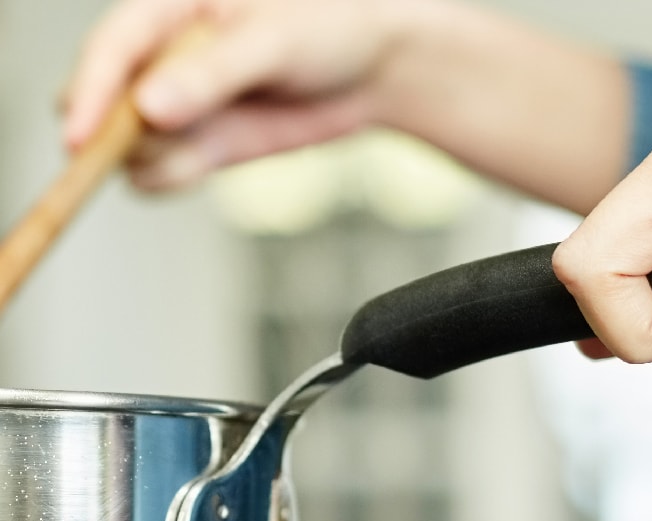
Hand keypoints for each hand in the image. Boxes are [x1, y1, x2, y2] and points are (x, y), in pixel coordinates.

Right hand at [62, 0, 419, 189]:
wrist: (377, 66)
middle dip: (116, 134)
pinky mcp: (202, 143)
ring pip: (129, 147)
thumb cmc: (330, 27)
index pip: (110, 49)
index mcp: (168, 9)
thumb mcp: (273, 41)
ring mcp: (178, 104)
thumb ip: (212, 74)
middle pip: (103, 105)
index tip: (80, 138)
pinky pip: (160, 173)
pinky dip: (173, 177)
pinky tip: (207, 164)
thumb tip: (150, 108)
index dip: (91, 92)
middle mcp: (161, 58)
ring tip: (208, 143)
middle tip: (165, 143)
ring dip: (152, 158)